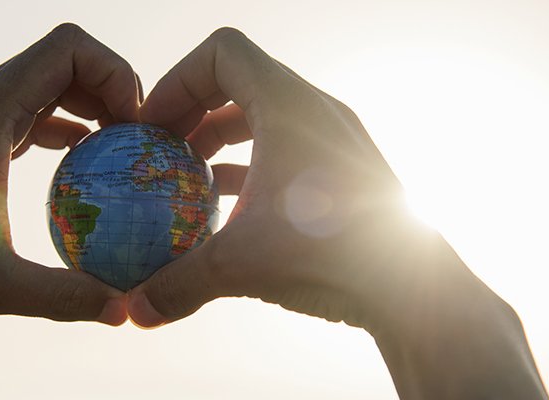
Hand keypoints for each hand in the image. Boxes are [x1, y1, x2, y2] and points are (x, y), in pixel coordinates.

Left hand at [0, 24, 138, 327]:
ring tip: (123, 152)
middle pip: (69, 61)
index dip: (116, 75)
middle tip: (139, 142)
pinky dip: (69, 127)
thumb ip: (60, 295)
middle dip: (114, 90)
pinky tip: (85, 165)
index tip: (136, 128)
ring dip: (93, 107)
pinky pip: (35, 112)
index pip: (69, 50)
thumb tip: (122, 308)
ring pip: (52, 84)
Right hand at [128, 28, 547, 398]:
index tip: (154, 127)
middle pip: (239, 83)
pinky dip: (252, 167)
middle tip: (164, 153)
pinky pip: (287, 150)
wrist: (413, 288)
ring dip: (221, 142)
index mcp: (289, 105)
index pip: (221, 53)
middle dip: (193, 114)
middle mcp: (316, 111)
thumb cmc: (333, 255)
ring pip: (264, 118)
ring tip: (190, 179)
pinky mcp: (345, 171)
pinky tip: (231, 209)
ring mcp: (335, 139)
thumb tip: (135, 310)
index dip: (177, 81)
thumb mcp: (241, 265)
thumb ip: (179, 283)